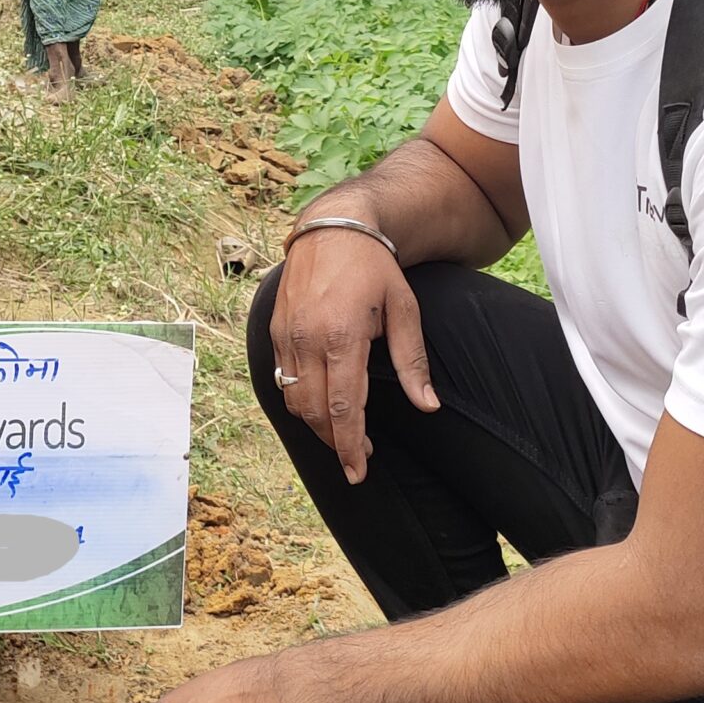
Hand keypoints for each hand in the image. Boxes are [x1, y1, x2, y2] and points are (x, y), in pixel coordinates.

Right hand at [271, 229, 438, 482]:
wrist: (331, 230)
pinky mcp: (275, 331)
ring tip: (344, 434)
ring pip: (296, 402)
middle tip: (359, 459)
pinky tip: (322, 405)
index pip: (344, 408)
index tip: (359, 472)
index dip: (351, 446)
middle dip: (336, 443)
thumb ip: (412, 361)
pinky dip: (301, 402)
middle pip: (316, 413)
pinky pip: (283, 381)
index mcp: (342, 336)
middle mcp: (307, 340)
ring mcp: (286, 336)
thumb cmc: (374, 269)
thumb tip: (428, 406)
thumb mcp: (404, 309)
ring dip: (318, 426)